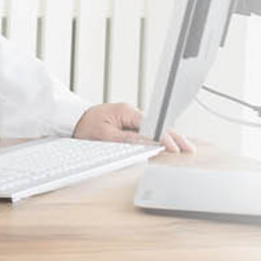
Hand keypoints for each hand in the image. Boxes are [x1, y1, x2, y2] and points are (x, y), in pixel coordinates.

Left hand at [72, 102, 193, 153]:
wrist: (72, 120)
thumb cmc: (85, 126)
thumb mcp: (104, 135)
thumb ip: (127, 139)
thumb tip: (147, 143)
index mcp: (127, 111)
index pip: (152, 124)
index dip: (164, 137)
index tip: (174, 147)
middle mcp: (131, 112)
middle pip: (158, 125)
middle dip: (174, 136)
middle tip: (188, 148)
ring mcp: (131, 117)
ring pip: (155, 127)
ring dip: (170, 137)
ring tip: (184, 147)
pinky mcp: (129, 122)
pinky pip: (148, 129)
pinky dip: (160, 136)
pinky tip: (170, 143)